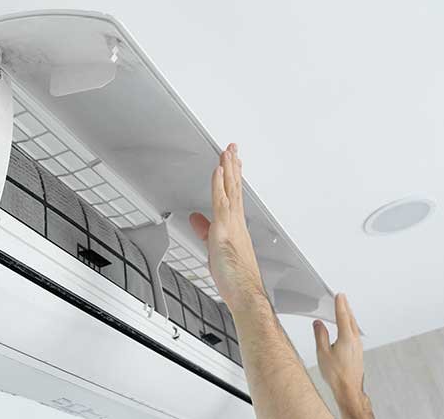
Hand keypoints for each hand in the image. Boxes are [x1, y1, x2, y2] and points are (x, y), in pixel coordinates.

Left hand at [189, 143, 264, 313]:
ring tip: (228, 151)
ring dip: (229, 169)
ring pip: (230, 191)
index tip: (232, 162)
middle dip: (233, 166)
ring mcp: (232, 225)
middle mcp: (237, 223)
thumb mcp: (213, 249)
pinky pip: (222, 202)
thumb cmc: (235, 279)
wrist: (246, 295)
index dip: (232, 177)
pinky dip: (220, 185)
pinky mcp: (225, 231)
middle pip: (234, 188)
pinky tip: (220, 171)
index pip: (233, 196)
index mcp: (236, 227)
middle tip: (232, 148)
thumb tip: (196, 219)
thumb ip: (205, 231)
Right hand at [314, 294, 373, 418]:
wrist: (349, 389)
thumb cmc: (336, 374)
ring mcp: (358, 346)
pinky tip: (346, 329)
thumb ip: (320, 335)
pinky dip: (350, 326)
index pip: (342, 316)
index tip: (339, 295)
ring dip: (349, 316)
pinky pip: (354, 333)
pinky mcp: (358, 352)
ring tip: (344, 310)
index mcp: (346, 338)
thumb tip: (319, 324)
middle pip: (351, 319)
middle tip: (342, 298)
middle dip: (346, 308)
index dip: (340, 304)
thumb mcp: (322, 352)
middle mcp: (355, 340)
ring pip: (354, 326)